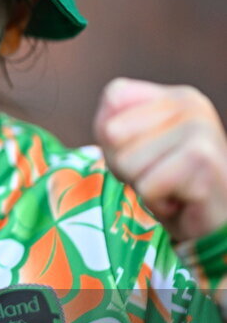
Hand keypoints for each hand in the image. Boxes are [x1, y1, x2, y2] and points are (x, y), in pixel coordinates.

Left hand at [94, 77, 226, 241]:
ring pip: (126, 162)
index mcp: (176, 96)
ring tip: (171, 187)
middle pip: (113, 132)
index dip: (114, 136)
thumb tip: (112, 130)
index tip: (146, 154)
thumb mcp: (130, 148)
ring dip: (143, 186)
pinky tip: (181, 201)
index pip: (114, 97)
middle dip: (126, 166)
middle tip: (160, 175)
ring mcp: (201, 130)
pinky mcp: (203, 161)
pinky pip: (146, 187)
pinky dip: (157, 202)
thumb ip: (110, 125)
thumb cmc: (167, 184)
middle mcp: (193, 105)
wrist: (213, 227)